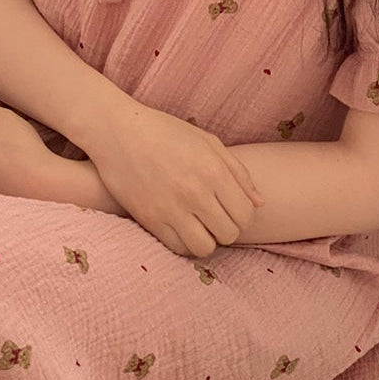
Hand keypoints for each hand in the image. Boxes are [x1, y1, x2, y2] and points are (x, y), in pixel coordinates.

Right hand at [85, 97, 264, 258]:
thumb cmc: (166, 131)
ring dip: (207, 240)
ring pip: (206, 248)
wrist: (118, 131)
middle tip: (216, 217)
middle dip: (227, 228)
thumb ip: (238, 172)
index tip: (232, 209)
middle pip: (229, 234)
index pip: (245, 214)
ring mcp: (172, 208)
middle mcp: (196, 192)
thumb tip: (260, 203)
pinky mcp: (150, 220)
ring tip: (200, 225)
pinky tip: (182, 228)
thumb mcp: (207, 141)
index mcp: (213, 170)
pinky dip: (185, 243)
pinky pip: (178, 248)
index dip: (243, 216)